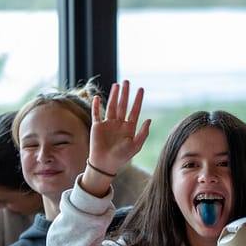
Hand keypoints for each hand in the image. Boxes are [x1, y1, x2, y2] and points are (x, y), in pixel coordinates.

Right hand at [82, 81, 149, 195]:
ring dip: (113, 96)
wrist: (105, 163)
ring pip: (111, 106)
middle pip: (122, 105)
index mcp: (129, 128)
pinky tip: (96, 97)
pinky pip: (96, 114)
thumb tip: (149, 119)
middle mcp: (119, 124)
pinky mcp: (97, 126)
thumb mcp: (135, 146)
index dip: (138, 100)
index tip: (140, 89)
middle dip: (125, 93)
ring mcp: (108, 124)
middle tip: (126, 81)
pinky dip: (96, 105)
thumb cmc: (121, 156)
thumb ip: (143, 133)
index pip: (134, 110)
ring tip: (116, 85)